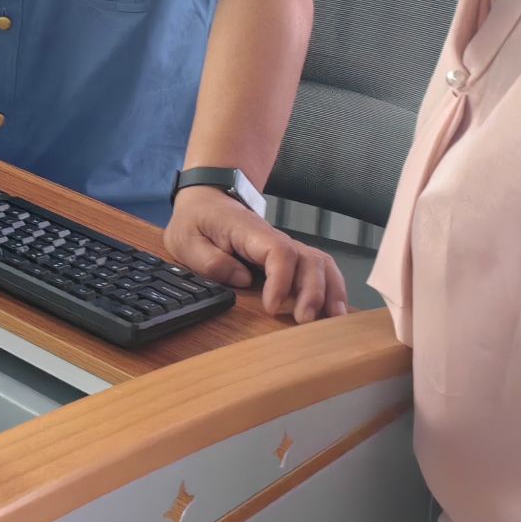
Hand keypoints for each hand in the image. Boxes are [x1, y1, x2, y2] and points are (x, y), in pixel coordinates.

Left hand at [166, 185, 348, 323]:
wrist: (207, 200)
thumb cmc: (197, 220)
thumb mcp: (186, 240)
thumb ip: (210, 260)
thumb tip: (243, 279)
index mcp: (248, 231)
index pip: (278, 251)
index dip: (281, 280)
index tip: (271, 307)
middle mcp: (274, 237)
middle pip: (308, 258)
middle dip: (312, 291)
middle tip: (304, 320)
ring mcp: (285, 246)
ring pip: (320, 263)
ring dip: (330, 291)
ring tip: (332, 320)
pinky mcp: (290, 257)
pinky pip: (319, 268)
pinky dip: (331, 288)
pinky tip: (334, 311)